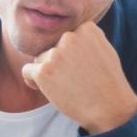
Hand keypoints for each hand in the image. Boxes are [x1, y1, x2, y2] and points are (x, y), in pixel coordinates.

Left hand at [20, 21, 136, 133]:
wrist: (108, 107)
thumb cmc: (108, 82)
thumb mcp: (105, 50)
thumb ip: (87, 39)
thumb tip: (72, 33)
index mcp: (86, 28)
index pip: (67, 37)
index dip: (70, 53)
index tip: (79, 67)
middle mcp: (69, 37)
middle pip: (52, 47)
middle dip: (58, 62)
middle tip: (72, 79)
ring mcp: (55, 54)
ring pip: (40, 59)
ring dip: (47, 72)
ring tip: (65, 86)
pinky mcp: (43, 71)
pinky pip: (27, 71)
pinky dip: (32, 80)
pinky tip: (45, 89)